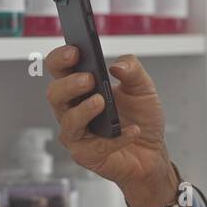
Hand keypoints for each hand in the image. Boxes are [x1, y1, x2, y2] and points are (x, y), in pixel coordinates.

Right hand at [45, 46, 177, 206]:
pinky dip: (115, 138)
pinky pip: (93, 146)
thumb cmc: (140, 119)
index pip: (59, 68)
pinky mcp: (85, 154)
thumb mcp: (143, 89)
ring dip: (84, 110)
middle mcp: (72, 109)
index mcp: (80, 88)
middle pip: (55, 93)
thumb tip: (117, 66)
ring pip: (68, 121)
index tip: (75, 51)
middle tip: (89, 79)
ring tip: (101, 102)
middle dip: (69, 84)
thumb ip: (133, 71)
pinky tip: (131, 131)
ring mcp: (76, 133)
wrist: (152, 152)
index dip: (61, 58)